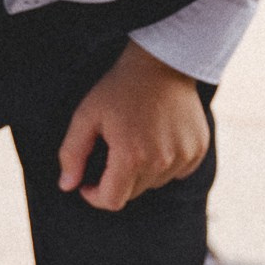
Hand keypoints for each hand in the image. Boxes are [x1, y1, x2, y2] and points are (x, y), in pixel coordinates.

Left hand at [57, 44, 208, 213]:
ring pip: (155, 183)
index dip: (95, 196)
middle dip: (117, 181)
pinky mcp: (198, 149)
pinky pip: (177, 172)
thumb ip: (72, 154)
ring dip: (142, 172)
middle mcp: (161, 162)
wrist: (162, 63)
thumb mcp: (87, 116)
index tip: (89, 183)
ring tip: (137, 140)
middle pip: (133, 193)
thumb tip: (66, 186)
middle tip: (113, 151)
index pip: (112, 201)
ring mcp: (184, 156)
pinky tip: (158, 139)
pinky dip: (166, 164)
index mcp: (131, 157)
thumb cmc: (120, 88)